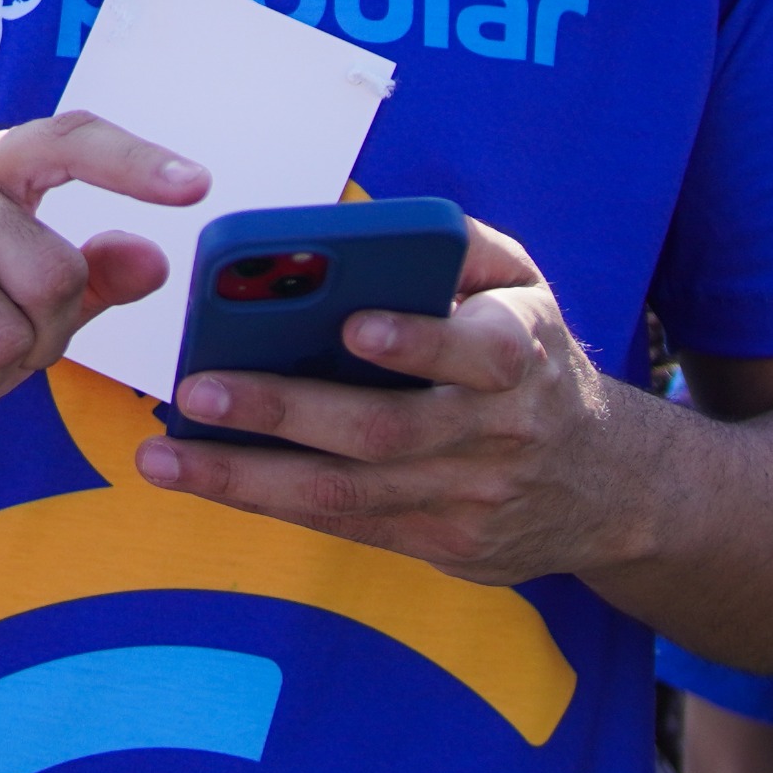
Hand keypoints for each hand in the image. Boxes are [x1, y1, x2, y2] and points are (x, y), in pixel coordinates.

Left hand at [134, 215, 671, 585]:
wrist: (607, 484)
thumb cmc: (532, 355)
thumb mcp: (523, 288)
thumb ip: (461, 249)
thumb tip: (368, 226)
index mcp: (523, 353)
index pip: (483, 351)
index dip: (421, 342)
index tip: (356, 325)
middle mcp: (499, 432)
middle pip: (386, 430)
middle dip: (286, 411)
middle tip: (198, 389)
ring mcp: (468, 499)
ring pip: (349, 493)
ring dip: (249, 477)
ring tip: (165, 456)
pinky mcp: (441, 546)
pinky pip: (344, 526)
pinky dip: (268, 503)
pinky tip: (204, 482)